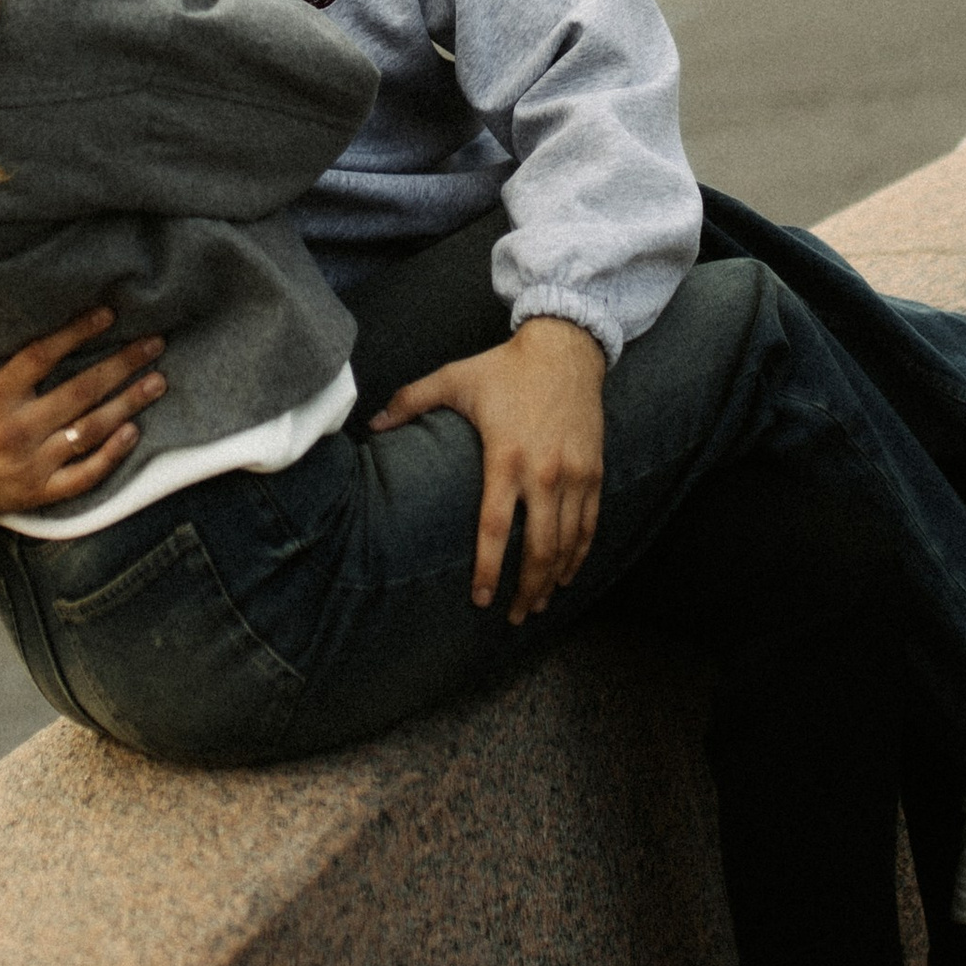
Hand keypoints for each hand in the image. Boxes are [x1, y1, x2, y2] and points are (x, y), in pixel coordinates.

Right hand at [0, 295, 165, 520]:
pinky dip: (110, 456)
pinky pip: (84, 475)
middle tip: (154, 344)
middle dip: (121, 366)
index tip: (109, 314)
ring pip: (89, 431)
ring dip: (128, 405)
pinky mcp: (40, 491)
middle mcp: (17, 428)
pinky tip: (134, 434)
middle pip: (79, 391)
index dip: (76, 334)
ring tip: (158, 381)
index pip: (42, 357)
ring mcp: (32, 463)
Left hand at [371, 316, 605, 623]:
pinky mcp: (593, 470)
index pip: (496, 528)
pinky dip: (580, 555)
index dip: (489, 569)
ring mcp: (573, 474)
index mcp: (506, 456)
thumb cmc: (504, 367)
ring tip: (537, 606)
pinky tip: (568, 575)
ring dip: (553, 580)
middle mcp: (543, 472)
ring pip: (567, 543)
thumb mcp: (454, 378)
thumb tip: (372, 425)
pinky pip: (590, 524)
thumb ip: (409, 401)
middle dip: (527, 589)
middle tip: (513, 617)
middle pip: (539, 548)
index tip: (481, 600)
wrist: (565, 348)